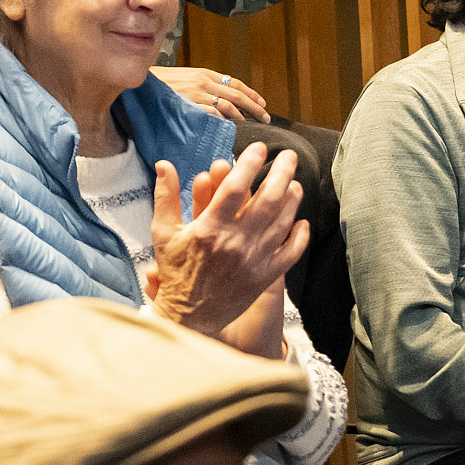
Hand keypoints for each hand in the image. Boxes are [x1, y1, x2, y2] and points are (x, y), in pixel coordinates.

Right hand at [146, 145, 305, 357]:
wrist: (188, 316)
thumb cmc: (175, 272)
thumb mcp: (163, 233)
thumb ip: (166, 196)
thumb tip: (164, 164)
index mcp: (210, 229)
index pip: (236, 187)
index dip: (249, 163)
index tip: (258, 147)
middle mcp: (236, 242)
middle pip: (268, 199)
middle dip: (282, 173)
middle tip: (289, 156)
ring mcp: (254, 260)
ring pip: (283, 222)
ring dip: (293, 199)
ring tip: (296, 184)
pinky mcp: (265, 277)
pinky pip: (290, 253)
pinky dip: (299, 236)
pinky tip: (301, 222)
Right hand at [156, 64, 269, 123]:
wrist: (142, 86)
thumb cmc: (162, 84)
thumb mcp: (186, 79)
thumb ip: (203, 86)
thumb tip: (220, 98)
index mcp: (204, 74)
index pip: (235, 82)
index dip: (251, 93)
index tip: (262, 103)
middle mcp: (203, 82)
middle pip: (236, 95)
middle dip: (254, 107)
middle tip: (265, 117)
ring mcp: (196, 94)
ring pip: (227, 105)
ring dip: (242, 116)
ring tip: (249, 125)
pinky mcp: (189, 105)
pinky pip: (212, 114)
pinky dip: (223, 121)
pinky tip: (229, 128)